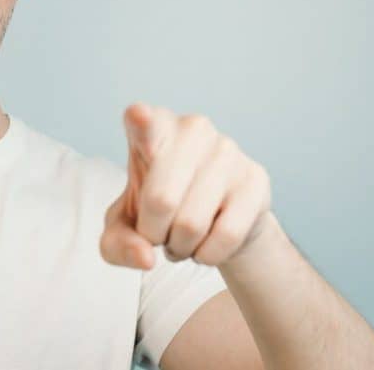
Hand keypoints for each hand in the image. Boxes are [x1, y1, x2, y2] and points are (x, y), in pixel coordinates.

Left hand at [100, 102, 271, 269]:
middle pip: (160, 201)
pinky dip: (209, 254)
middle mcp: (191, 129)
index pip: (142, 121)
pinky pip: (226, 235)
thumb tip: (145, 257)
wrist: (217, 220)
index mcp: (152, 129)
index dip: (140, 121)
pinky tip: (206, 245)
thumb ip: (118, 244)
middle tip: (158, 232)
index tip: (139, 116)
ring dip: (180, 247)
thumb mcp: (126, 229)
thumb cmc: (160, 212)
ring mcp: (226, 150)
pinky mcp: (255, 178)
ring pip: (192, 224)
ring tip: (182, 236)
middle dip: (154, 233)